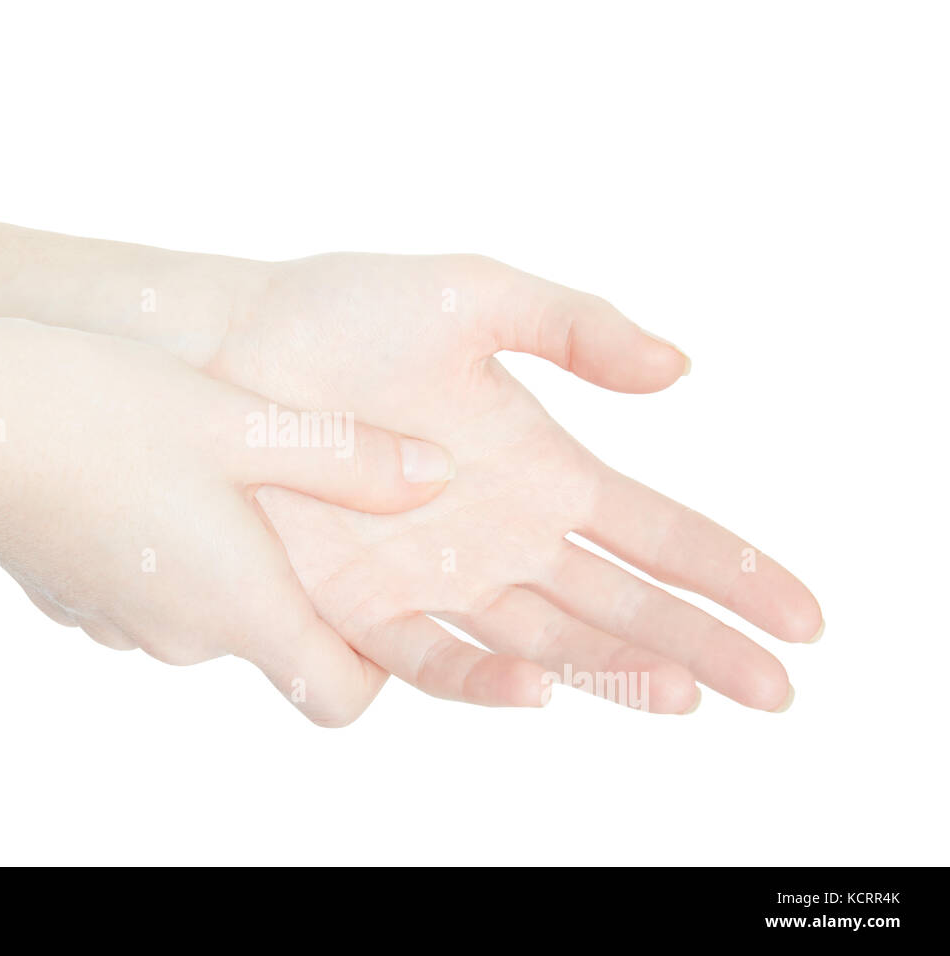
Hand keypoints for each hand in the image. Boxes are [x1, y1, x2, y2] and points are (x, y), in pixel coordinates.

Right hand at [0, 317, 454, 724]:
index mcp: (240, 608)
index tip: (375, 597)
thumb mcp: (249, 422)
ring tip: (220, 468)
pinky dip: (167, 552)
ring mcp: (120, 625)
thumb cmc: (107, 408)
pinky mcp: (73, 599)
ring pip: (209, 609)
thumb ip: (352, 460)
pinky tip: (149, 472)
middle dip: (295, 580)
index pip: (340, 699)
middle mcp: (183, 638)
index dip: (374, 663)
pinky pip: (151, 591)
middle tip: (298, 489)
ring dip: (228, 558)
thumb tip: (436, 478)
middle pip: (274, 641)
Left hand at [203, 254, 821, 712]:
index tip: (803, 616)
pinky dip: (485, 678)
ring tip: (688, 694)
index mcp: (541, 471)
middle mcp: (500, 540)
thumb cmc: (340, 313)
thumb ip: (573, 326)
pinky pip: (431, 658)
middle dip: (702, 643)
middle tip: (779, 687)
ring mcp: (433, 580)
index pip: (657, 532)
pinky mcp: (356, 606)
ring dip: (618, 672)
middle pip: (620, 606)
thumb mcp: (472, 296)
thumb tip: (682, 367)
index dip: (732, 572)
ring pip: (546, 645)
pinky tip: (540, 684)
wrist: (224, 347)